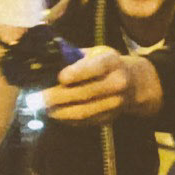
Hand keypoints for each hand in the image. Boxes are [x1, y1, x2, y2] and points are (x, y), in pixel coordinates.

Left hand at [42, 46, 163, 124]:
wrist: (136, 83)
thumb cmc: (109, 65)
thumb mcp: (98, 53)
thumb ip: (75, 56)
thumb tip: (48, 59)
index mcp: (112, 62)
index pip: (95, 68)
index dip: (77, 73)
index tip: (59, 77)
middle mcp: (117, 83)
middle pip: (85, 93)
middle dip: (58, 96)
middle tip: (38, 99)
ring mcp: (115, 103)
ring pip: (83, 111)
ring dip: (59, 112)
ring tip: (43, 109)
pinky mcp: (109, 118)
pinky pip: (85, 121)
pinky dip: (67, 120)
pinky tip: (56, 114)